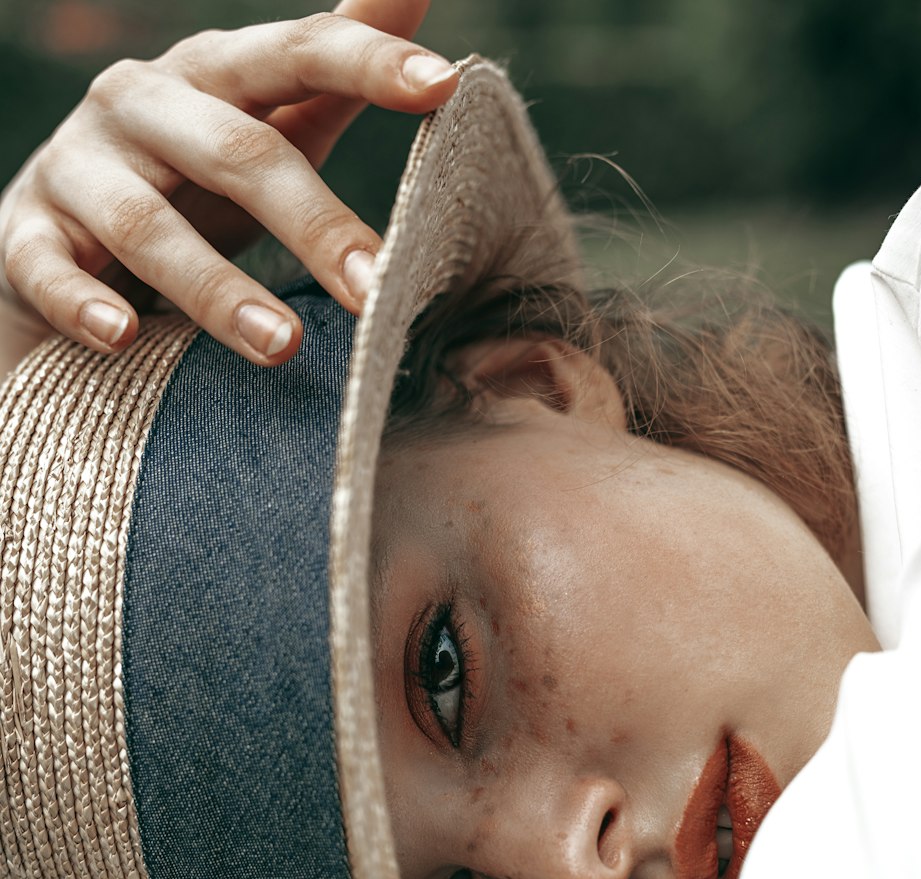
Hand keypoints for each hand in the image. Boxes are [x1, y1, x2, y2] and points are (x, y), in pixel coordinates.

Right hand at [0, 1, 456, 366]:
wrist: (62, 236)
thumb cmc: (191, 180)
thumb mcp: (266, 124)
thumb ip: (332, 73)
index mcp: (212, 76)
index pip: (296, 54)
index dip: (367, 63)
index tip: (445, 85)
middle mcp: (140, 105)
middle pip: (236, 152)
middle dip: (312, 223)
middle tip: (375, 291)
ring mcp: (77, 171)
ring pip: (147, 225)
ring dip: (217, 289)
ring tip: (284, 347)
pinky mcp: (25, 239)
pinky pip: (48, 268)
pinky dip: (83, 302)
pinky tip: (124, 336)